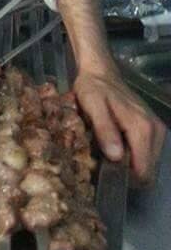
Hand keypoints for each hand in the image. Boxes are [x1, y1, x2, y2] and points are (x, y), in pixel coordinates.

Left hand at [73, 64, 165, 184]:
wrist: (101, 72)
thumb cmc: (94, 89)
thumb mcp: (92, 106)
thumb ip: (105, 130)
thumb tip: (117, 157)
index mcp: (142, 128)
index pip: (143, 170)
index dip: (126, 177)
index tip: (107, 171)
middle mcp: (155, 130)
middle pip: (148, 170)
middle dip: (128, 172)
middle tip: (106, 162)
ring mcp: (157, 129)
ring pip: (149, 164)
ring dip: (132, 164)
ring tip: (111, 153)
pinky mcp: (154, 128)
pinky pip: (149, 153)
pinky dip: (135, 156)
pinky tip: (118, 147)